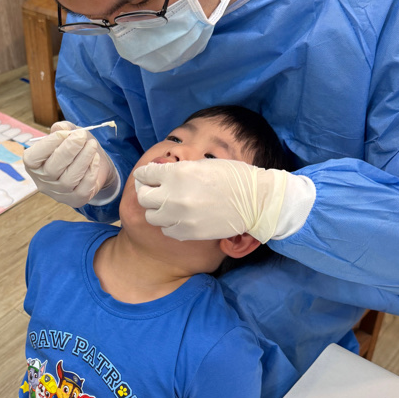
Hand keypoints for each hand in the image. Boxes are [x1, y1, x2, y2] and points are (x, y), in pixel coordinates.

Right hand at [24, 121, 118, 207]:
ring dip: (83, 159)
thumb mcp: (68, 134)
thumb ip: (62, 129)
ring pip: (69, 179)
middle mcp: (43, 181)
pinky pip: (83, 188)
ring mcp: (59, 193)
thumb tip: (60, 128)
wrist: (93, 166)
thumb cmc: (75, 148)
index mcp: (34, 164)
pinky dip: (91, 172)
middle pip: (52, 169)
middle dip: (69, 150)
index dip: (48, 144)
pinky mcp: (75, 200)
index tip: (64, 132)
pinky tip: (95, 159)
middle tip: (81, 135)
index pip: (33, 158)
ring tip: (92, 144)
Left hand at [133, 159, 313, 241]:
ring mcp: (180, 217)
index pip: (145, 174)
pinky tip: (180, 218)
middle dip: (147, 192)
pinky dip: (170, 224)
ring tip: (169, 206)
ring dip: (157, 210)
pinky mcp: (188, 233)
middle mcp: (173, 196)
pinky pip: (167, 230)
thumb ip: (177, 170)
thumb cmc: (232, 177)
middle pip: (143, 197)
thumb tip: (160, 172)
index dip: (145, 174)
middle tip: (154, 191)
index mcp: (177, 174)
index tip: (148, 176)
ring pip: (152, 216)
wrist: (254, 201)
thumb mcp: (201, 164)